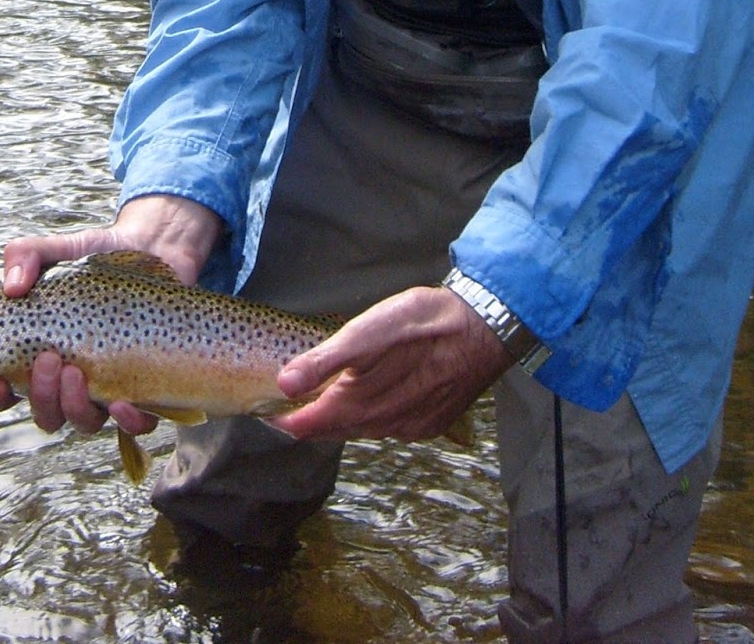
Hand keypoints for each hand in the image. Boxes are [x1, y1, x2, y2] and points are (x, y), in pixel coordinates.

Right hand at [0, 195, 223, 434]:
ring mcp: (107, 385)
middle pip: (46, 414)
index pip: (6, 390)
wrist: (155, 248)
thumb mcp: (60, 249)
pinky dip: (127, 422)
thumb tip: (12, 287)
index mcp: (41, 353)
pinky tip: (123, 403)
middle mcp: (71, 378)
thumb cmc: (99, 256)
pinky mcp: (145, 387)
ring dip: (75, 408)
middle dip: (41, 396)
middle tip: (50, 359)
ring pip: (84, 421)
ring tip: (77, 373)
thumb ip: (27, 256)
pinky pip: (134, 424)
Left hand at [269, 284, 514, 443]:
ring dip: (343, 421)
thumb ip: (325, 360)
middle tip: (290, 411)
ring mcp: (411, 426)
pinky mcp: (431, 422)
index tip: (269, 413)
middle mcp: (386, 423)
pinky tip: (372, 404)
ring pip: (365, 430)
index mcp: (365, 402)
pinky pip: (392, 428)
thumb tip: (284, 383)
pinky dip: (373, 419)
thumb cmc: (424, 323)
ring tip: (324, 407)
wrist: (484, 329)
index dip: (288, 420)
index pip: (314, 423)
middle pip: (338, 430)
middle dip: (313, 422)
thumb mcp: (368, 330)